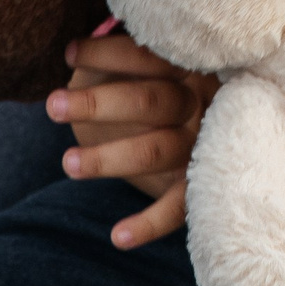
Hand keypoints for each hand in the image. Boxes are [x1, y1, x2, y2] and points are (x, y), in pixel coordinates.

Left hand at [48, 32, 218, 248]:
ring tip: (67, 163)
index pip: (148, 56)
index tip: (70, 53)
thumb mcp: (160, 63)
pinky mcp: (199, 183)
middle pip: (150, 102)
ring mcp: (203, 145)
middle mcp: (202, 103)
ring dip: (108, 159)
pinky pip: (177, 208)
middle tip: (52, 105)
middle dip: (97, 104)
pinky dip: (149, 224)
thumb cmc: (169, 83)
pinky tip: (117, 237)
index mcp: (192, 65)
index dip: (107, 54)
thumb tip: (76, 47)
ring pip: (156, 151)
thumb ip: (131, 54)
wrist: (232, 119)